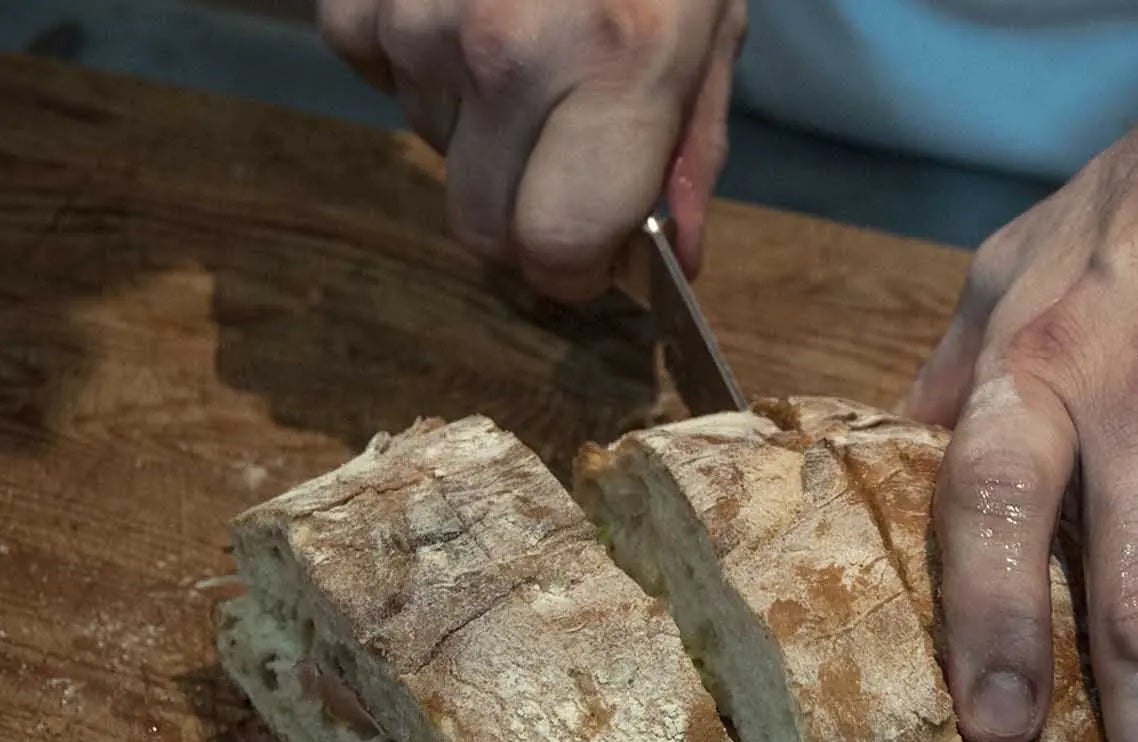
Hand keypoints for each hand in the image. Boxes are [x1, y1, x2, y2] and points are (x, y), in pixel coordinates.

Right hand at [317, 0, 745, 296]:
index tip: (588, 253)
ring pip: (430, 148)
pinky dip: (411, 60)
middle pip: (480, 225)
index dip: (572, 268)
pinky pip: (372, 72)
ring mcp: (423, 15)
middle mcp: (510, 51)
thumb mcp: (712, 31)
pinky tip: (460, 8)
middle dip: (522, 216)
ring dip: (474, 126)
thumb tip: (674, 262)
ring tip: (522, 43)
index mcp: (619, 67)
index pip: (554, 246)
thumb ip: (689, 153)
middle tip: (558, 160)